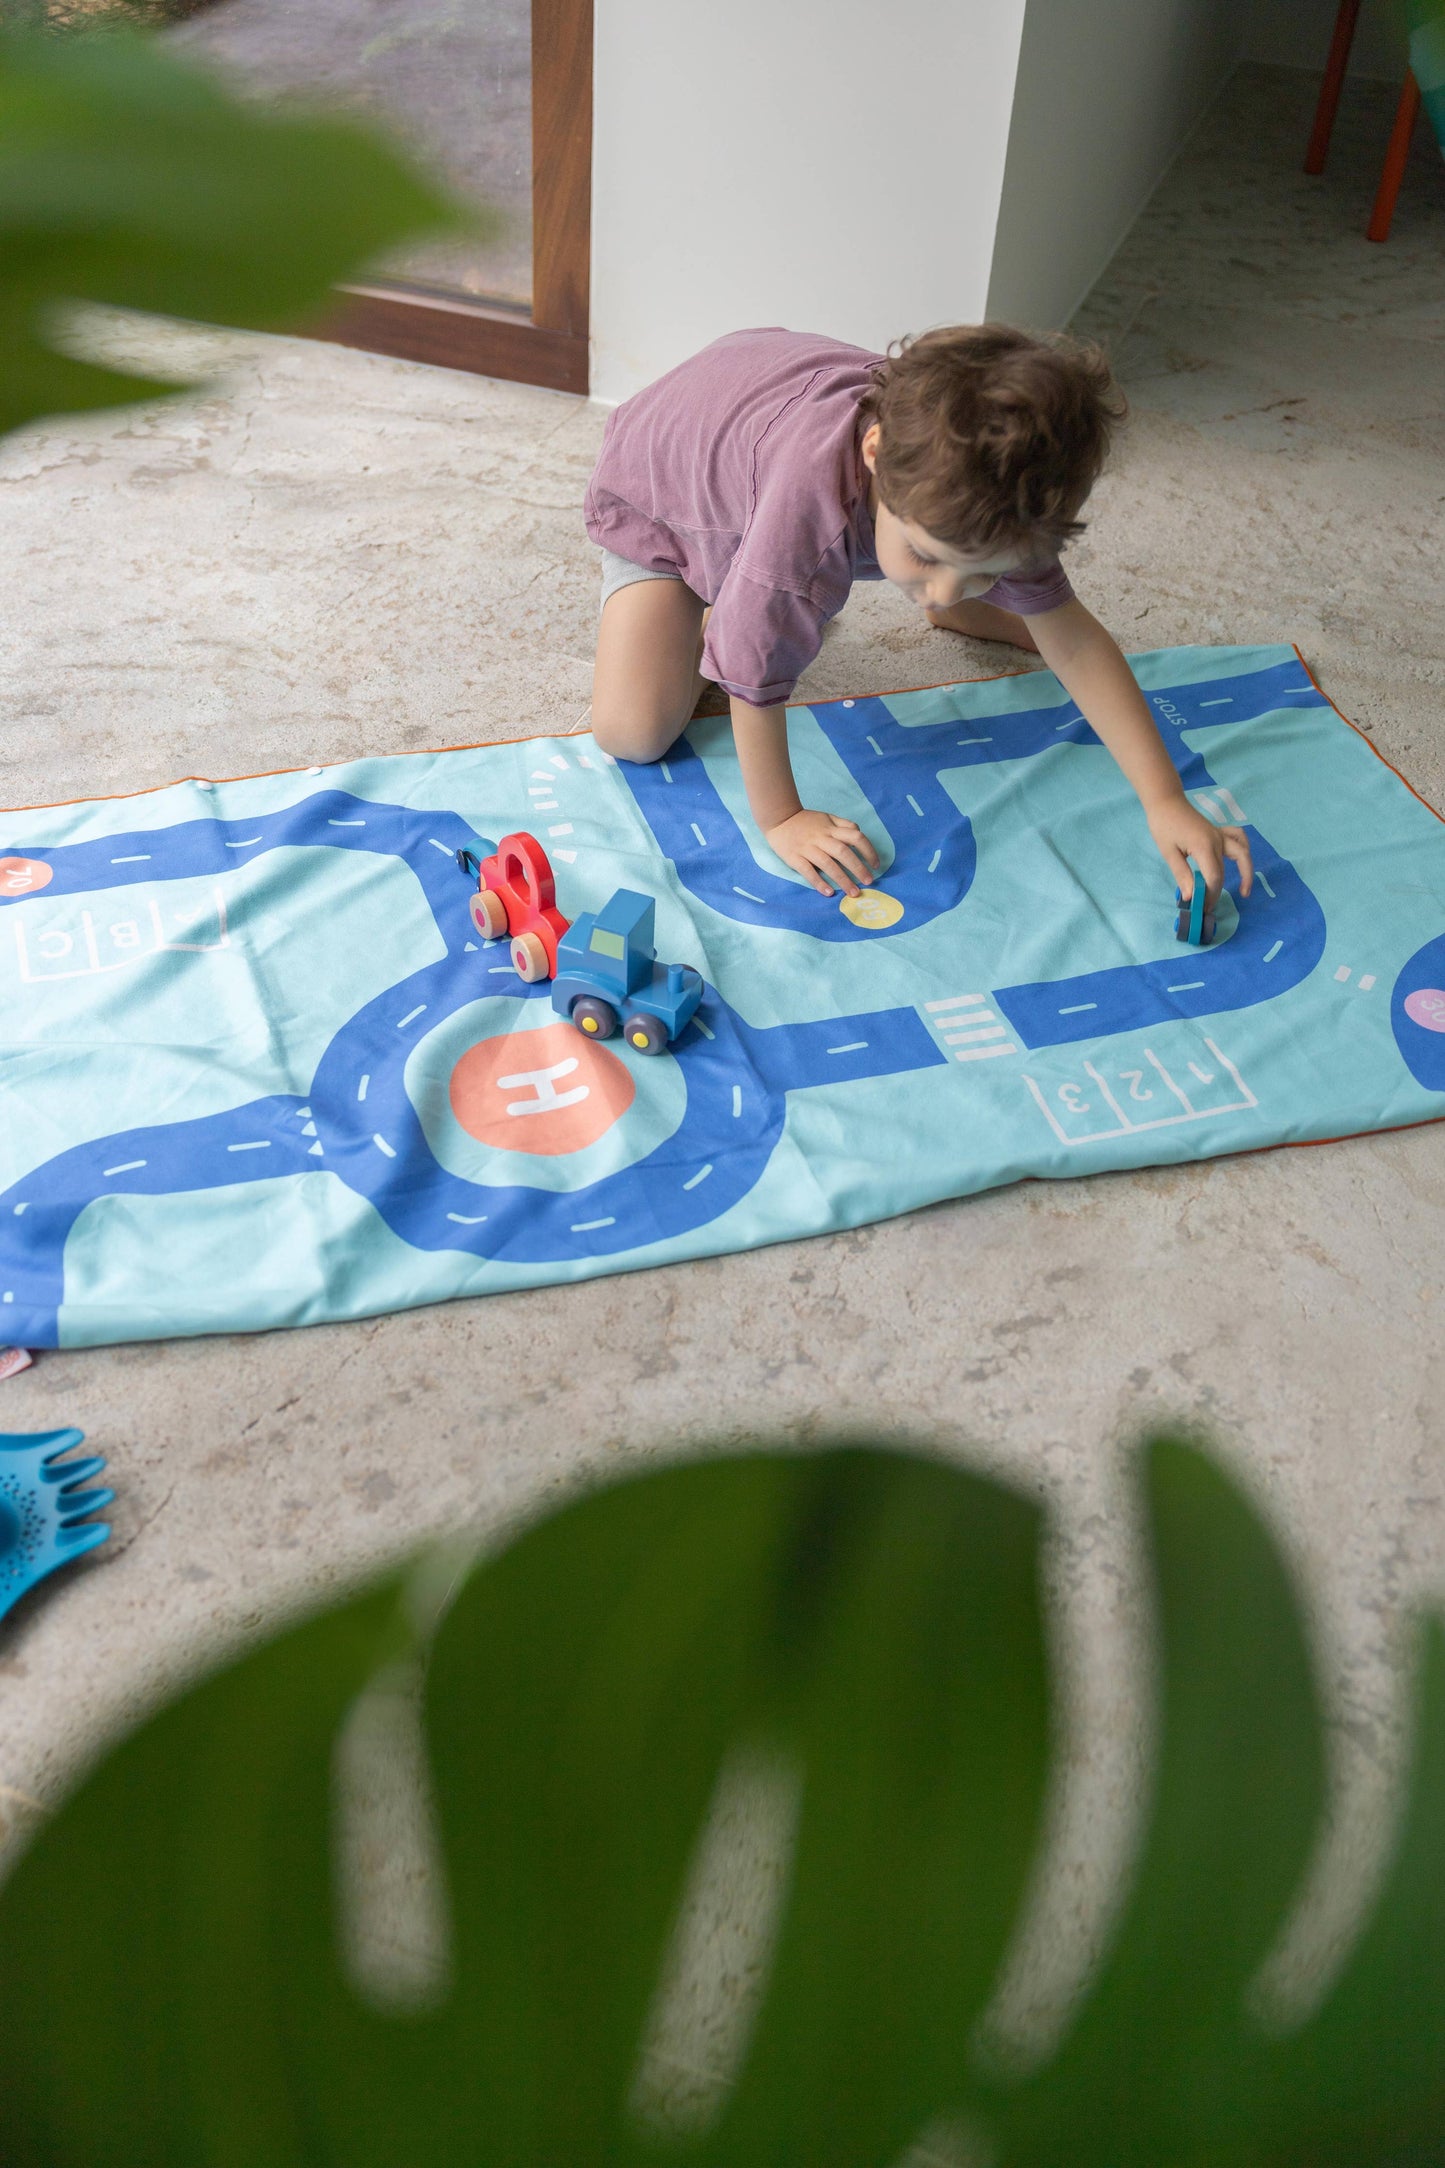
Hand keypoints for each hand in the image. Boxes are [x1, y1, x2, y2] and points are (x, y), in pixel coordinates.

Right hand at [764, 808, 879, 897]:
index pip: (855, 836)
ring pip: (828, 864)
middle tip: (869, 882)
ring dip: (842, 879)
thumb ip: (843, 824)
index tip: (875, 864)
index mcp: (831, 828)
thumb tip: (859, 833)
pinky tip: (829, 893)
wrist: (779, 818)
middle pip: (843, 852)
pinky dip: (819, 882)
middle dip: (858, 868)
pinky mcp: (794, 858)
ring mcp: (808, 848)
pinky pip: (808, 871)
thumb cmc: (806, 821)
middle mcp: (821, 838)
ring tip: (853, 893)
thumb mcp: (827, 817)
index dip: (868, 850)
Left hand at [1147, 794, 1252, 905]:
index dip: (1209, 895)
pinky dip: (1244, 850)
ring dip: (1246, 872)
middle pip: (1223, 871)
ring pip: (1241, 854)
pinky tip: (1242, 861)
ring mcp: (1221, 834)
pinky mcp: (1220, 831)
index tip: (1201, 907)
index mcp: (1203, 846)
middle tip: (1208, 907)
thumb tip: (1191, 896)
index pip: (1213, 877)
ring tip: (1245, 890)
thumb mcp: (1168, 853)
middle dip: (1217, 891)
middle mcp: (1217, 840)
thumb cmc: (1164, 826)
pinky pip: (1239, 839)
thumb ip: (1182, 874)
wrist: (1167, 802)